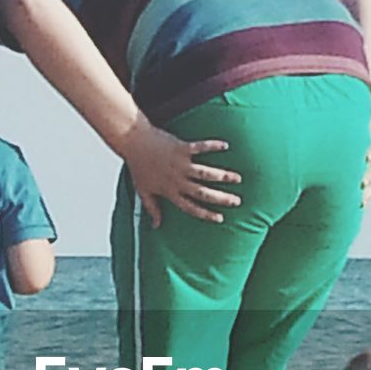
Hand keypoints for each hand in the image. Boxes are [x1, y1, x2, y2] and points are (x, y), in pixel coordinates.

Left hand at [123, 121, 239, 225]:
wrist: (133, 143)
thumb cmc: (138, 166)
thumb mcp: (143, 191)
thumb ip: (152, 209)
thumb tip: (156, 226)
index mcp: (170, 192)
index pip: (190, 207)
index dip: (205, 214)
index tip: (220, 218)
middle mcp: (177, 180)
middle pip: (202, 192)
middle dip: (220, 198)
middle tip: (236, 201)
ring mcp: (180, 164)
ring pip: (205, 173)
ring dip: (222, 176)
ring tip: (237, 178)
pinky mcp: (181, 148)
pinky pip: (200, 147)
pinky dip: (213, 146)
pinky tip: (226, 146)